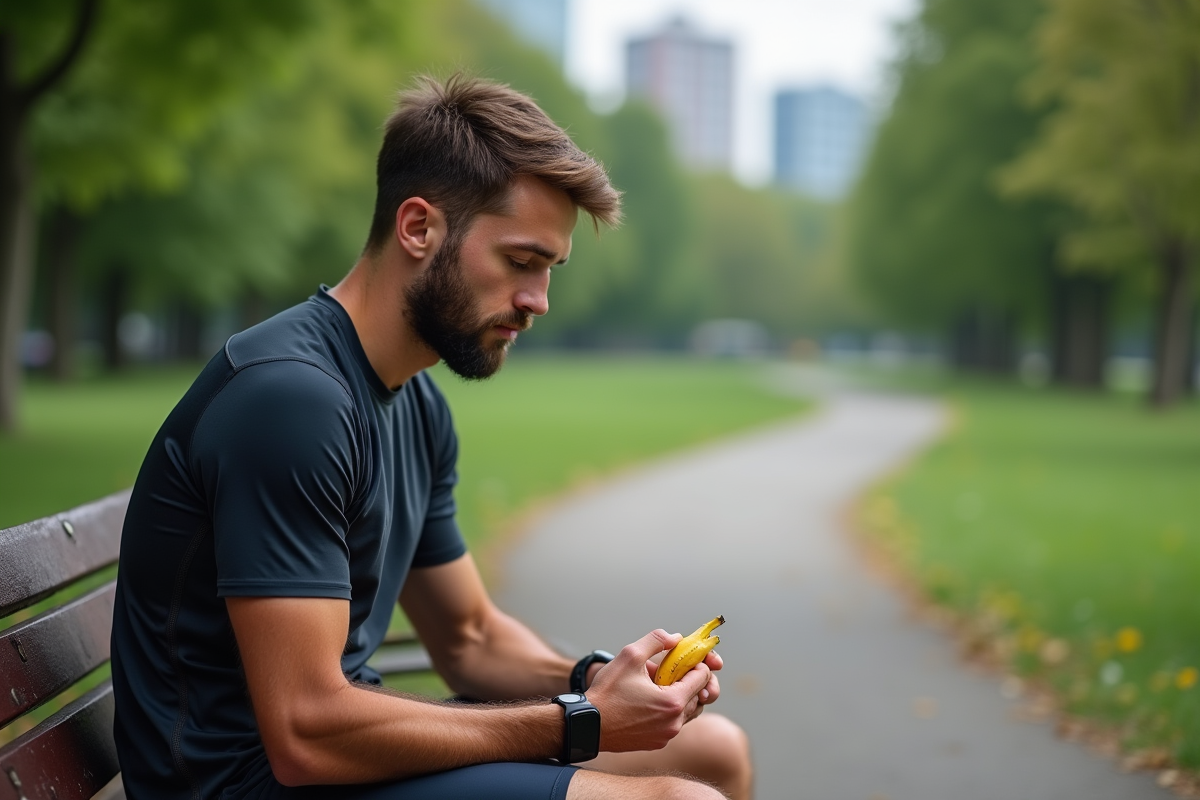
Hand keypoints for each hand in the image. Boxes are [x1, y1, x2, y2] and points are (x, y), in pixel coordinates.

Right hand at [584, 630, 713, 752]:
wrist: (587, 725)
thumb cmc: (607, 692)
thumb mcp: (630, 656)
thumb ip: (656, 640)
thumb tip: (676, 638)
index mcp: (673, 702)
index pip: (703, 678)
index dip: (697, 663)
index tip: (685, 657)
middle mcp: (674, 723)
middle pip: (699, 696)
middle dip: (689, 679)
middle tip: (673, 668)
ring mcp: (666, 735)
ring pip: (688, 711)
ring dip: (681, 695)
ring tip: (659, 683)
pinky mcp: (657, 743)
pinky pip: (673, 724)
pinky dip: (669, 710)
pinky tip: (650, 699)